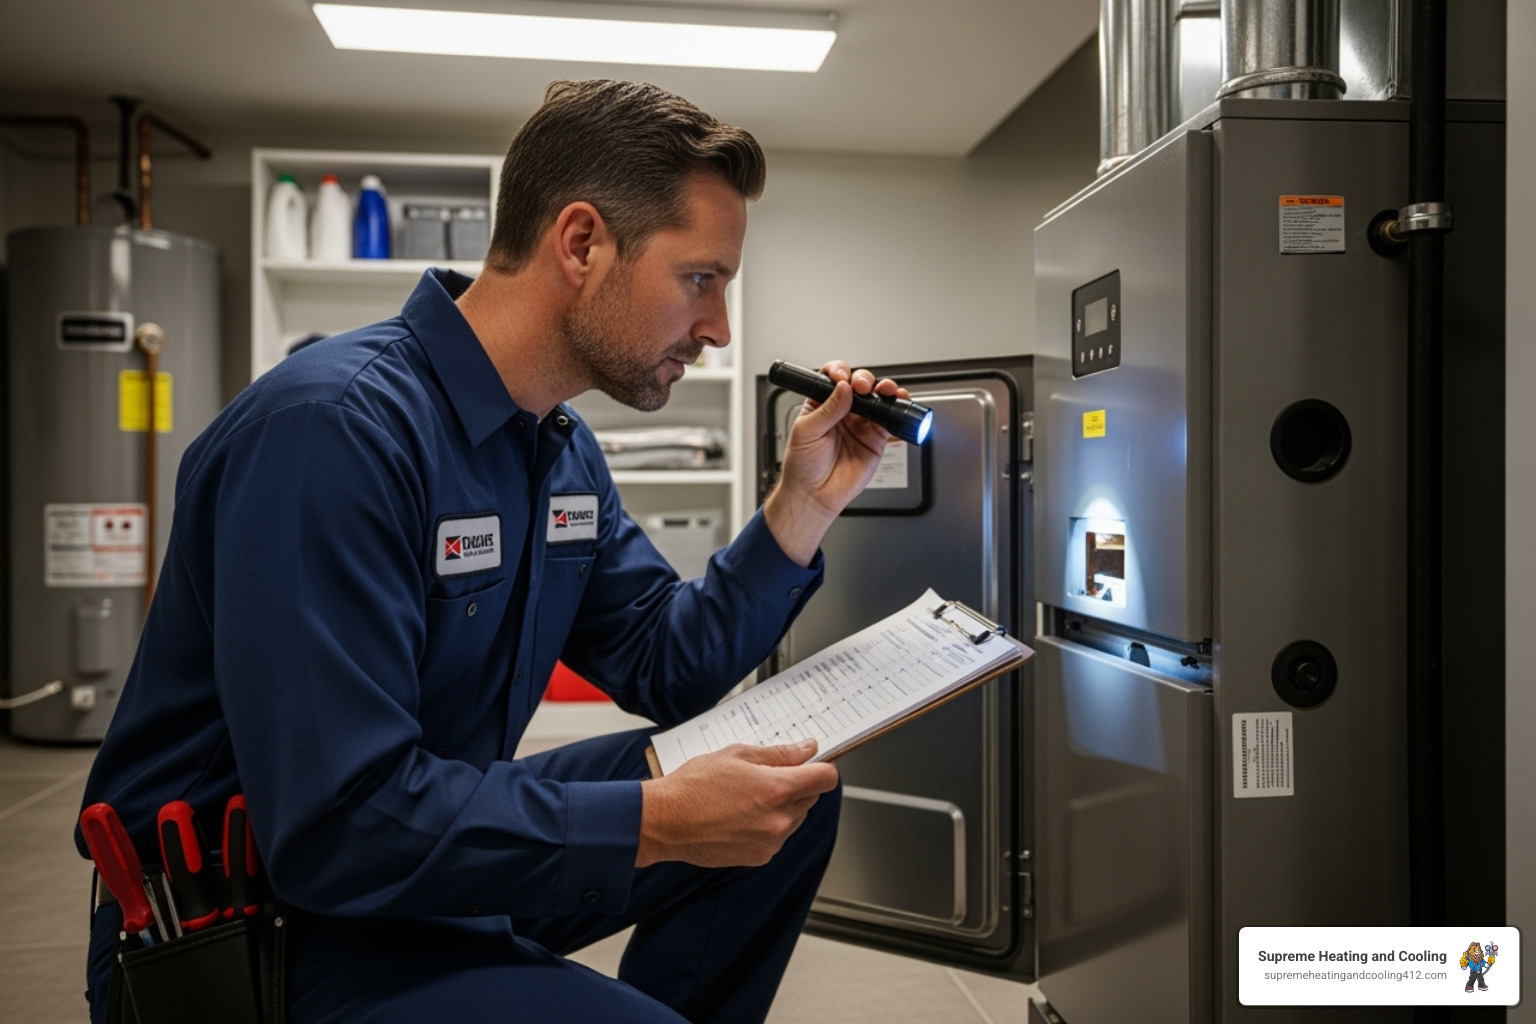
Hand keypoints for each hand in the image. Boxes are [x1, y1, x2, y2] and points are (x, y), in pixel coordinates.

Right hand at [636, 739, 839, 867]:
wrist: (665, 822)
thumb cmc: (693, 786)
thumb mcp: (737, 755)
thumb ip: (779, 754)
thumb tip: (807, 749)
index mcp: (778, 789)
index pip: (826, 778)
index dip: (822, 766)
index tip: (813, 762)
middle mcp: (780, 819)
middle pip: (811, 797)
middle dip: (797, 785)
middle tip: (767, 775)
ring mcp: (771, 841)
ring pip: (795, 818)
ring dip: (783, 806)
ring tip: (747, 797)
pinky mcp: (760, 857)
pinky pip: (777, 836)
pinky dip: (768, 825)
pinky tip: (741, 815)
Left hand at [764, 361, 908, 565]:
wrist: (814, 496)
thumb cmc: (802, 466)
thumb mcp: (806, 432)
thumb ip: (827, 409)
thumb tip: (843, 388)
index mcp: (821, 404)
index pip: (833, 378)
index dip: (840, 372)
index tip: (842, 377)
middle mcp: (843, 411)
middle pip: (859, 384)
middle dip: (864, 379)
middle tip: (862, 387)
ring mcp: (860, 424)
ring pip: (877, 398)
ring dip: (884, 389)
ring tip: (885, 390)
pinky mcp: (875, 439)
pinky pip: (889, 420)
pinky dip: (896, 409)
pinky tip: (896, 402)